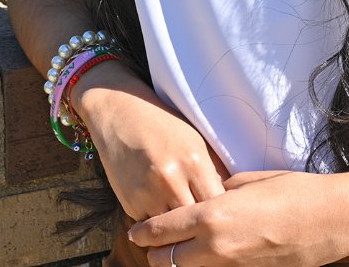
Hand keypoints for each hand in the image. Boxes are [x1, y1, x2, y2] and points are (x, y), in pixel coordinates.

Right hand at [73, 62, 228, 220]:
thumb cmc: (164, 127)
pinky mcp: (130, 205)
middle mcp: (171, 180)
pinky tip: (163, 215)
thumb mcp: (194, 141)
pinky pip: (153, 226)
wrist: (120, 116)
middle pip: (195, 221)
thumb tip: (228, 201)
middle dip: (201, 225)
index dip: (221, 212)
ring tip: (186, 227)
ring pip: (173, 230)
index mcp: (194, 161)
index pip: (216, 202)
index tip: (223, 215)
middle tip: (206, 228)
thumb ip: (212, 171)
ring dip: (179, 230)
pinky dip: (160, 225)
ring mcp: (148, 195)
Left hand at [128, 169, 348, 266]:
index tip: (135, 230)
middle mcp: (216, 247)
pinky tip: (210, 252)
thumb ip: (221, 191)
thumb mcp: (250, 181)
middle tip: (153, 241)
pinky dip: (206, 263)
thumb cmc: (294, 191)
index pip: (161, 231)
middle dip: (156, 251)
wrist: (332, 220)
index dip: (144, 232)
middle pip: (166, 261)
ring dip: (180, 260)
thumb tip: (207, 195)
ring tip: (178, 247)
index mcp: (212, 217)